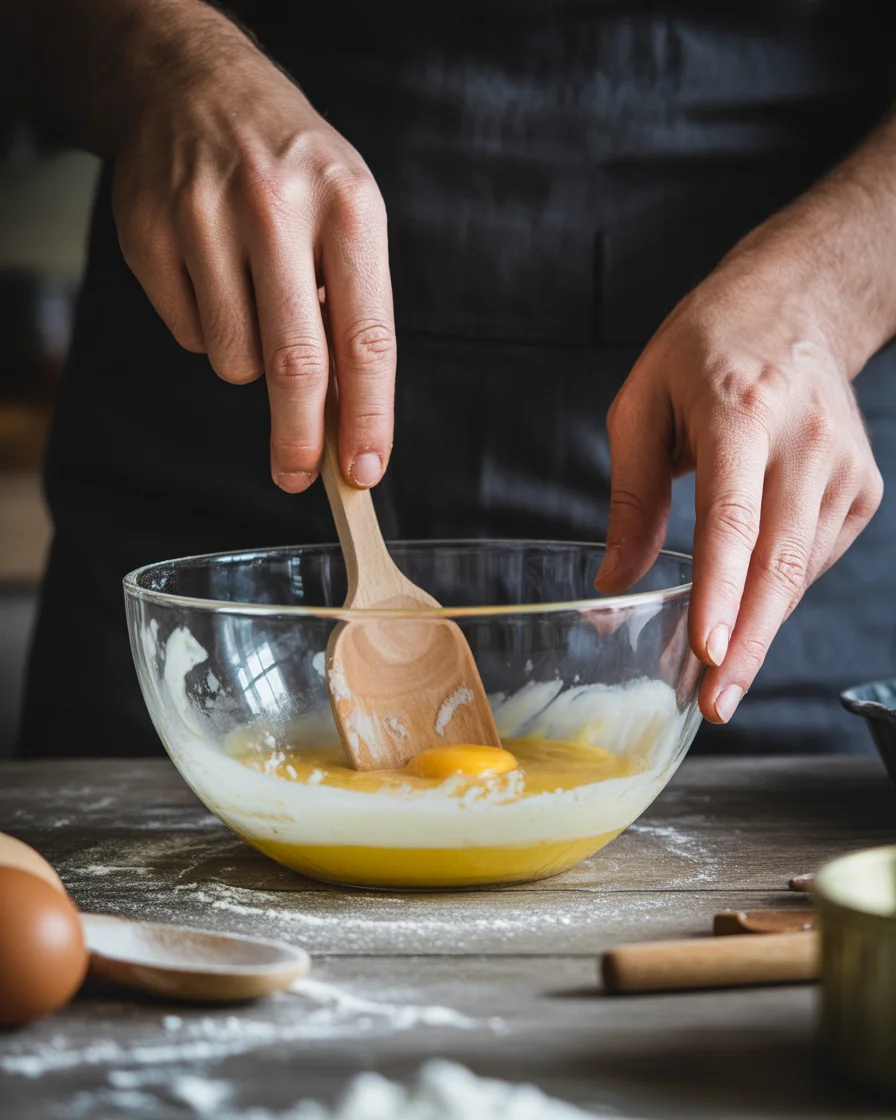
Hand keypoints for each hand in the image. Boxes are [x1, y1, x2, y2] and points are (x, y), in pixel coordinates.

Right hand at [111, 17, 393, 491]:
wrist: (193, 86)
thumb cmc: (292, 170)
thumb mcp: (348, 216)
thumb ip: (353, 310)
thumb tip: (348, 418)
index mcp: (347, 205)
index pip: (366, 336)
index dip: (368, 415)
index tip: (364, 468)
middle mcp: (275, 207)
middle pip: (294, 363)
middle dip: (299, 439)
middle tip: (299, 476)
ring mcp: (203, 219)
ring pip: (234, 359)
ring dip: (250, 362)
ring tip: (254, 302)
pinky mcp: (149, 236)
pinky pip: (188, 336)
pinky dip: (206, 330)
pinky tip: (212, 278)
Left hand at [595, 241, 883, 723]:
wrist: (801, 302)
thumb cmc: (706, 347)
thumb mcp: (642, 404)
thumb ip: (631, 496)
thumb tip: (613, 583)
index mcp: (740, 410)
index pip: (732, 518)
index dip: (719, 592)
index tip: (706, 653)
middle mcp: (804, 440)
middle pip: (777, 564)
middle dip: (743, 645)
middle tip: (713, 705)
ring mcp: (842, 465)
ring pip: (798, 573)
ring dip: (756, 629)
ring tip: (717, 677)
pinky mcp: (862, 487)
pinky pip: (813, 560)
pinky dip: (777, 594)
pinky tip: (746, 610)